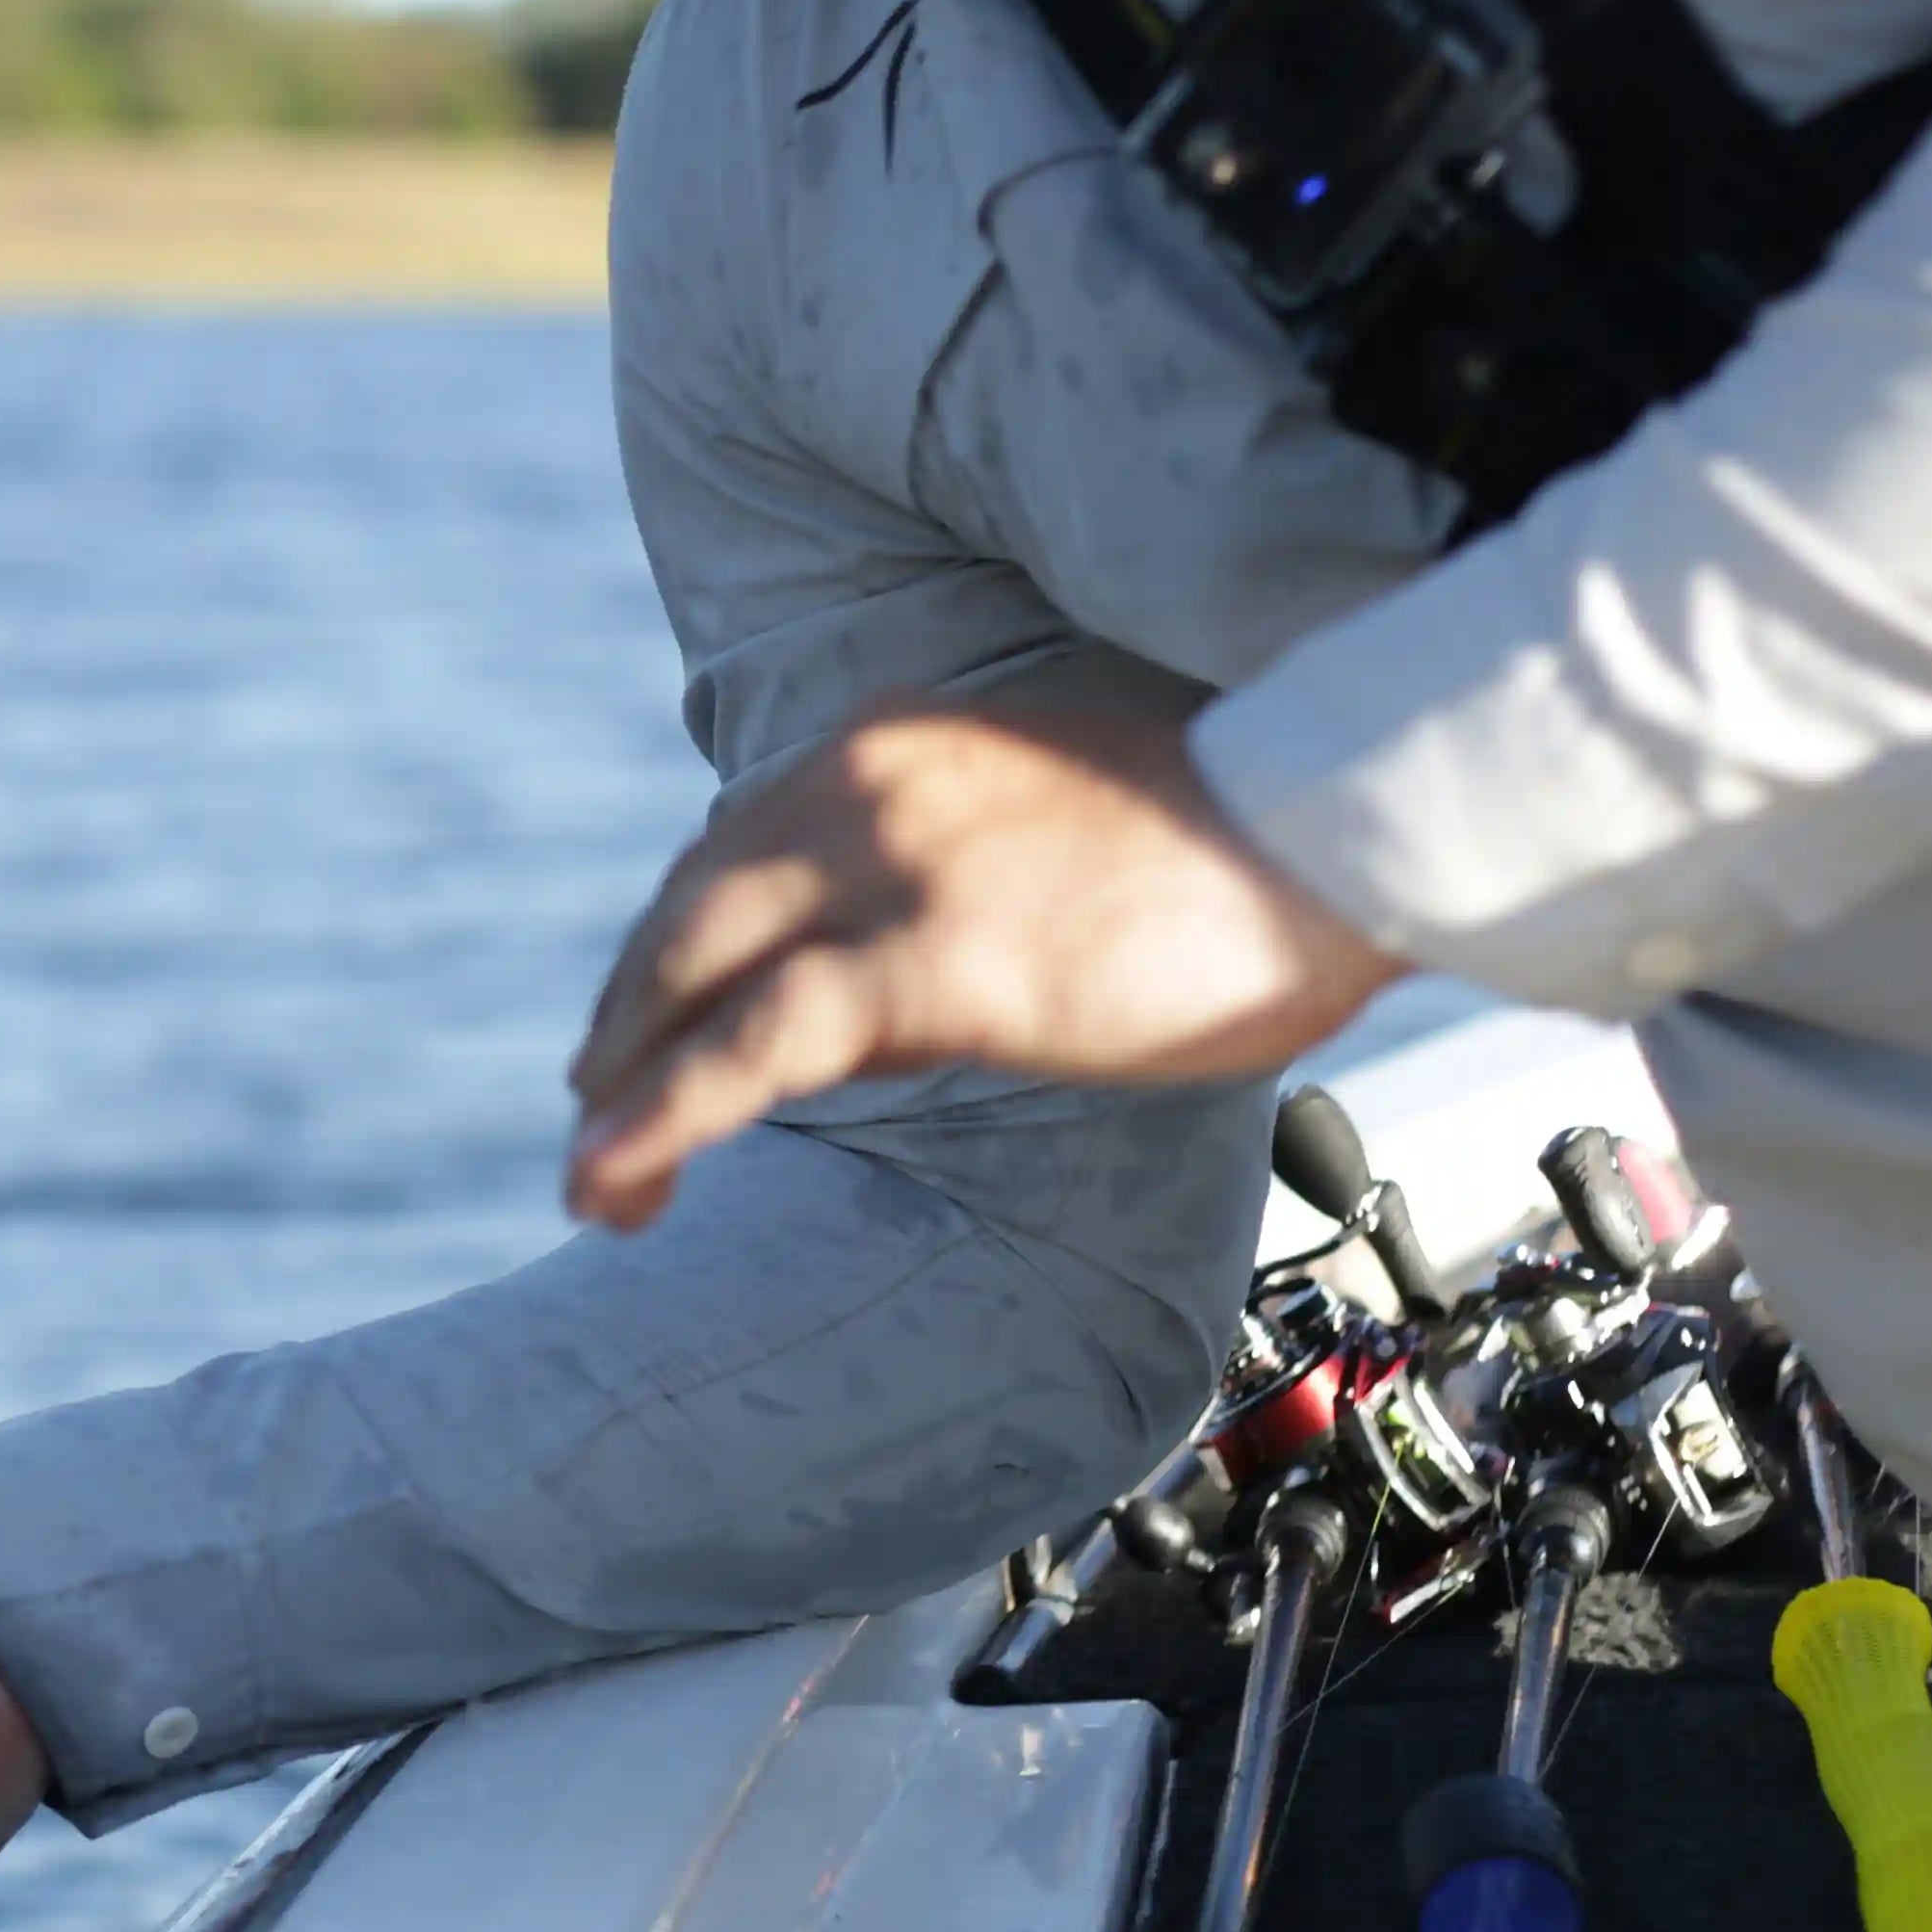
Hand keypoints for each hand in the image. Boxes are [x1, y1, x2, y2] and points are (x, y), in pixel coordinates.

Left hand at [564, 700, 1406, 1231]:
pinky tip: (617, 1176)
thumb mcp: (1046, 838)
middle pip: (691, 915)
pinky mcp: (928, 956)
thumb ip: (934, 899)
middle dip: (626, 1026)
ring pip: (694, 978)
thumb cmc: (1236, 845)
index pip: (735, 854)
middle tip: (596, 1111)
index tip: (644, 1027)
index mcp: (892, 746)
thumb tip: (851, 1020)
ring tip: (596, 1185)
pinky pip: (754, 1047)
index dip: (677, 954)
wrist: (1335, 824)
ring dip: (624, 1090)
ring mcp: (888, 865)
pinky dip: (665, 1115)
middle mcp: (862, 785)